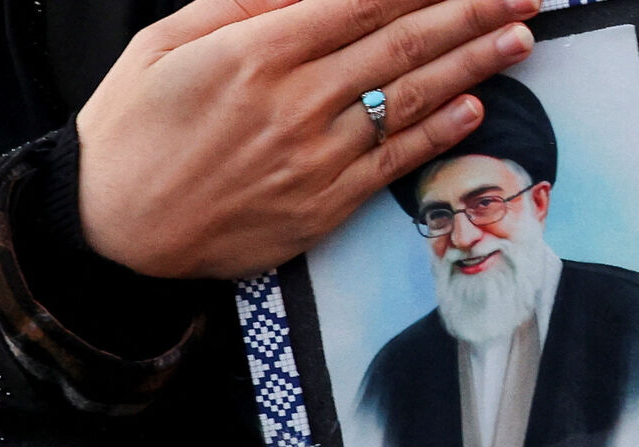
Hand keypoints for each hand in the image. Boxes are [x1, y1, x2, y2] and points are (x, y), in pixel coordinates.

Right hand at [77, 0, 538, 277]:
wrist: (116, 231)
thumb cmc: (133, 131)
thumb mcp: (164, 44)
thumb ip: (239, 6)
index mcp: (255, 52)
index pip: (361, 0)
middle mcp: (296, 101)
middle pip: (405, 42)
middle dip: (473, 8)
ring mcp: (316, 157)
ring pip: (412, 99)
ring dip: (476, 64)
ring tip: (523, 36)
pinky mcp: (325, 205)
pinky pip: (395, 163)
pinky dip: (439, 132)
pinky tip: (476, 106)